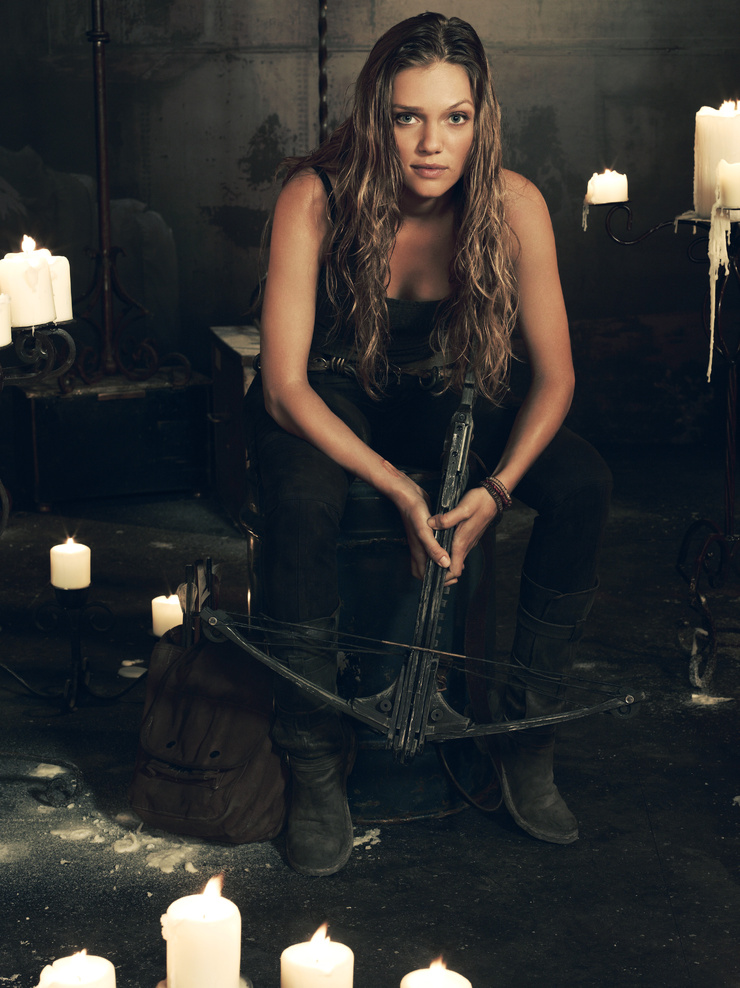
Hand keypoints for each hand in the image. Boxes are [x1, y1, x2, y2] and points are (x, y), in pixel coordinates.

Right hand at [384, 465, 451, 580]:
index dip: (437, 580)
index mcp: (418, 552)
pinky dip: (440, 551)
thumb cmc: (413, 512)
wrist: (407, 495)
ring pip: (430, 559)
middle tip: (453, 574)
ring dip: (440, 563)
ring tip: (454, 563)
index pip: (424, 575)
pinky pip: (433, 547)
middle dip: (438, 575)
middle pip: (426, 570)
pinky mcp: (426, 533)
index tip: (451, 579)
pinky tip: (449, 546)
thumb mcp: (425, 531)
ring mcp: (421, 541)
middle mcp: (419, 549)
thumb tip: (445, 564)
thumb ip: (434, 548)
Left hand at [428, 487, 497, 584]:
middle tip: (428, 564)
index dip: (444, 575)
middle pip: (455, 566)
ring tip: (432, 553)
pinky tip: (442, 541)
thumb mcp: (462, 509)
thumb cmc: (479, 502)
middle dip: (442, 569)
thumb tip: (430, 524)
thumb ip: (446, 519)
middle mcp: (467, 545)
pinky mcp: (470, 535)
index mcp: (462, 542)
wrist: (493, 497)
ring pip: (457, 557)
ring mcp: (469, 541)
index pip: (455, 570)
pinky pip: (459, 548)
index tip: (433, 572)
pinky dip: (450, 550)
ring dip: (446, 559)